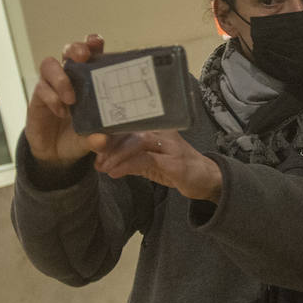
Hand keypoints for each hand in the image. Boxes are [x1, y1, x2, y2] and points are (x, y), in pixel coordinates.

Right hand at [24, 34, 103, 165]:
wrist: (56, 152)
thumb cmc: (80, 135)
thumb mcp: (92, 138)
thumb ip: (98, 139)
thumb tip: (102, 140)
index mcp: (89, 78)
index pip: (92, 52)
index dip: (93, 43)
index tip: (97, 43)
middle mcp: (70, 76)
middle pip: (69, 50)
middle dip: (75, 49)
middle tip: (83, 57)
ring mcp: (51, 84)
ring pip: (49, 64)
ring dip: (61, 78)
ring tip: (71, 99)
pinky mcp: (38, 96)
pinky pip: (41, 88)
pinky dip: (52, 98)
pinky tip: (61, 111)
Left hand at [90, 130, 222, 202]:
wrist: (207, 179)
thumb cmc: (178, 169)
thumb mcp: (150, 163)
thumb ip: (130, 159)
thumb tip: (103, 160)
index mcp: (157, 127)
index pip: (129, 124)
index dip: (109, 134)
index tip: (94, 147)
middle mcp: (163, 131)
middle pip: (130, 130)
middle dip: (109, 144)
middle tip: (96, 160)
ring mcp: (170, 145)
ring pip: (136, 142)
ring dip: (116, 155)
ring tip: (103, 167)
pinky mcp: (173, 161)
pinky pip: (145, 159)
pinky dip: (127, 166)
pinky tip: (115, 173)